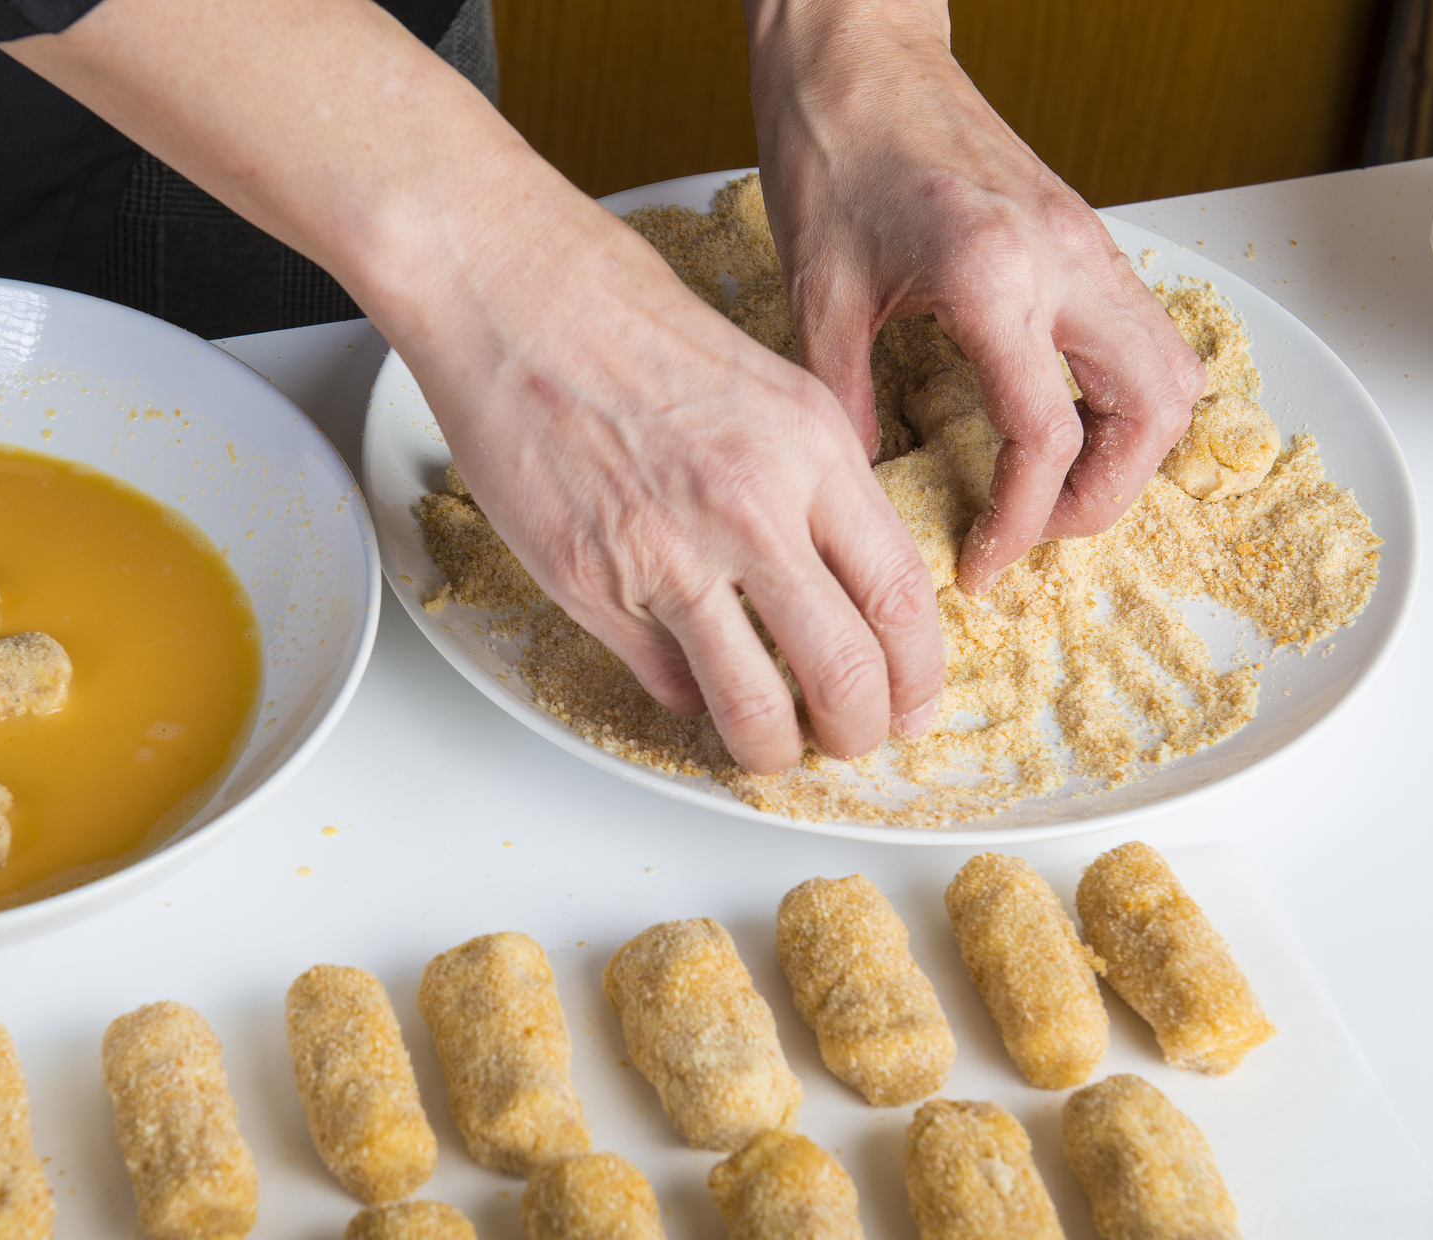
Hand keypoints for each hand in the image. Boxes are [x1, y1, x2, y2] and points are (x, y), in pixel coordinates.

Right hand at [393, 196, 946, 773]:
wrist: (515, 297)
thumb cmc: (628, 322)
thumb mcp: (768, 385)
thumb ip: (815, 484)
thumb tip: (842, 581)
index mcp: (813, 449)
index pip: (901, 597)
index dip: (918, 675)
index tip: (911, 702)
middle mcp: (753, 508)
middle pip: (848, 672)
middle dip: (862, 732)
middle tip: (851, 740)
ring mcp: (669, 555)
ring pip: (756, 708)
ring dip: (775, 749)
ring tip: (773, 747)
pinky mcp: (594, 587)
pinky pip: (666, 682)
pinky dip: (688, 699)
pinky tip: (691, 678)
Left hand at [744, 0, 1207, 591]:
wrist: (857, 53)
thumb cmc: (831, 150)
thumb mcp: (819, 296)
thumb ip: (846, 404)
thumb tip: (863, 494)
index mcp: (993, 277)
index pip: (1048, 434)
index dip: (1020, 520)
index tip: (983, 563)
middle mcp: (1064, 259)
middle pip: (1154, 411)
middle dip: (1108, 494)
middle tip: (1037, 531)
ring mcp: (1089, 242)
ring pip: (1171, 370)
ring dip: (1132, 446)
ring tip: (1054, 488)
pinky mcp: (1086, 234)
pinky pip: (1145, 330)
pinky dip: (1125, 393)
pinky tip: (1061, 419)